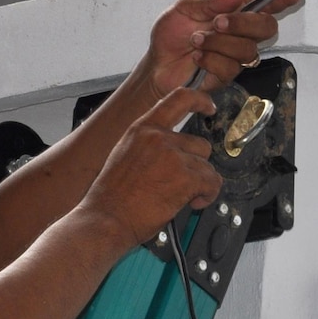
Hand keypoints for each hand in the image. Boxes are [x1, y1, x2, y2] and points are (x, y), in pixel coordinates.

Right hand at [83, 86, 221, 247]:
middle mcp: (158, 138)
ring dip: (201, 183)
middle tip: (182, 183)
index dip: (200, 100)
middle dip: (196, 166)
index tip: (209, 106)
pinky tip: (192, 203)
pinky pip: (212, 182)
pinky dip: (208, 195)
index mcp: (141, 130)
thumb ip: (148, 147)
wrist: (106, 219)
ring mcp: (172, 156)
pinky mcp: (185, 177)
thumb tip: (170, 153)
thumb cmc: (110, 198)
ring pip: (207, 166)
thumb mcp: (123, 156)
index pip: (177, 99)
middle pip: (199, 144)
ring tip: (183, 196)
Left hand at [142, 0, 306, 96]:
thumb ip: (209, 1)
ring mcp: (235, 56)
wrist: (156, 65)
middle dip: (244, 23)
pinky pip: (230, 68)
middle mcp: (239, 34)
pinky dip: (210, 59)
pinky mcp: (227, 76)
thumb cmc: (170, 35)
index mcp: (232, 12)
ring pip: (248, 49)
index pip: (263, 4)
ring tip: (196, 41)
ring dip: (219, 43)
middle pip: (266, 27)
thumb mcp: (183, 8)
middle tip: (218, 22)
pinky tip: (197, 57)